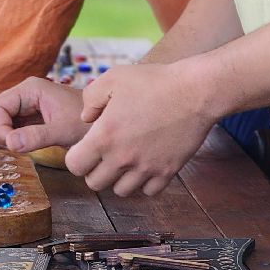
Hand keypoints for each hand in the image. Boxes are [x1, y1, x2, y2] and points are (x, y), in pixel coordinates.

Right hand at [0, 77, 88, 153]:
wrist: (106, 124)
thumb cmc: (87, 124)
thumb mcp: (63, 130)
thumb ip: (36, 136)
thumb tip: (10, 144)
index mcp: (30, 89)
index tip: (11, 145)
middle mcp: (24, 94)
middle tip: (14, 148)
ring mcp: (26, 105)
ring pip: (1, 120)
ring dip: (5, 135)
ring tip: (21, 148)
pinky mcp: (31, 117)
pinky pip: (11, 126)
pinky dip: (12, 138)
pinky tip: (24, 147)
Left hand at [64, 62, 217, 197]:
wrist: (194, 92)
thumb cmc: (152, 82)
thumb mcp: (112, 78)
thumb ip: (90, 99)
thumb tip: (85, 118)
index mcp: (104, 136)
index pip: (74, 165)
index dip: (75, 157)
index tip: (84, 148)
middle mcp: (123, 158)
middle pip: (95, 183)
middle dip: (94, 170)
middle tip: (103, 155)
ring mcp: (147, 168)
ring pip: (121, 191)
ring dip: (118, 179)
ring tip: (124, 160)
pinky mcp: (168, 172)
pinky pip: (149, 191)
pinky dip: (144, 183)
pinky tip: (144, 164)